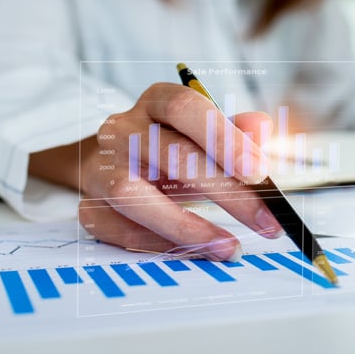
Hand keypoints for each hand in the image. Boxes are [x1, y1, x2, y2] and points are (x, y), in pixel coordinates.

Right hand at [78, 83, 281, 260]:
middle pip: (171, 155)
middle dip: (226, 191)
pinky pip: (123, 230)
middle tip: (265, 219)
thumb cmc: (171, 147)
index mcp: (155, 101)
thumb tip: (262, 127)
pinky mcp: (90, 207)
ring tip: (229, 247)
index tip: (259, 172)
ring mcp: (101, 168)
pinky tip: (198, 252)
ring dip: (188, 227)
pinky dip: (163, 244)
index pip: (185, 108)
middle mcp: (121, 129)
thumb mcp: (205, 134)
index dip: (223, 138)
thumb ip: (235, 131)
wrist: (113, 164)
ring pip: (136, 196)